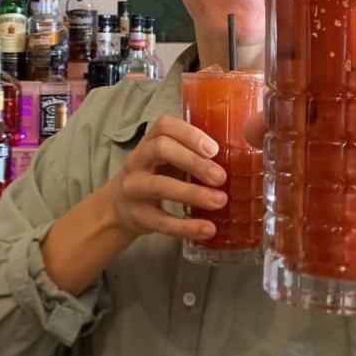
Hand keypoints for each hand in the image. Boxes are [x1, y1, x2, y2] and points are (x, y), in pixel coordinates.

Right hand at [108, 114, 227, 241]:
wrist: (119, 207)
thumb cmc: (155, 175)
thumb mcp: (168, 159)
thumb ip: (191, 153)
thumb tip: (236, 157)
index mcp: (149, 142)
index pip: (164, 125)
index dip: (190, 134)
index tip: (214, 149)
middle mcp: (137, 161)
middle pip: (161, 149)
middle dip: (193, 161)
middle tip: (220, 177)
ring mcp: (134, 188)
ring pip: (160, 186)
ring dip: (193, 193)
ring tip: (220, 201)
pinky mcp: (138, 216)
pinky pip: (162, 221)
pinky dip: (187, 226)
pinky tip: (208, 229)